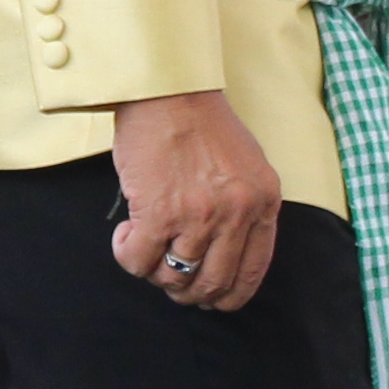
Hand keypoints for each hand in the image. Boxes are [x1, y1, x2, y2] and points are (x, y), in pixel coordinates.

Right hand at [111, 87, 281, 311]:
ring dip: (154, 271)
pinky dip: (128, 256)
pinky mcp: (158, 213)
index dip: (227, 295)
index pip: (251, 273)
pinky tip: (126, 234)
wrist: (167, 90)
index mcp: (263, 203)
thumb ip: (243, 208)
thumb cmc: (200, 122)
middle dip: (187, 291)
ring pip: (174, 277)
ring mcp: (198, 216)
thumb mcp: (246, 166)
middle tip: (170, 279)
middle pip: (212, 283)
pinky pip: (139, 261)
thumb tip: (220, 256)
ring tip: (145, 245)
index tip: (210, 298)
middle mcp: (236, 214)